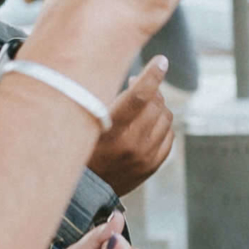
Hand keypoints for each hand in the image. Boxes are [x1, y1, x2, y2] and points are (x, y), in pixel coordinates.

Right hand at [86, 56, 173, 192]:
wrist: (84, 188)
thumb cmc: (79, 146)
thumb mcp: (86, 122)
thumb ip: (108, 101)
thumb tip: (137, 80)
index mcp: (111, 130)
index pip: (140, 96)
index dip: (152, 75)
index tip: (161, 61)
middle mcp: (132, 144)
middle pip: (156, 104)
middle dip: (152, 89)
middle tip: (140, 84)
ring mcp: (145, 157)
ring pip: (166, 118)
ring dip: (159, 105)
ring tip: (144, 103)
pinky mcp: (153, 165)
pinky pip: (169, 136)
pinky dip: (162, 124)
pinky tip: (149, 121)